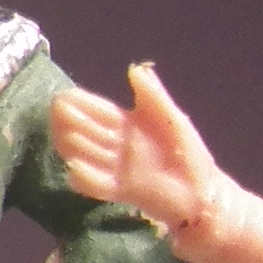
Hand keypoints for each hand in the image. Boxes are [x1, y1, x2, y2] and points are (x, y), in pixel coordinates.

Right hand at [50, 64, 223, 233]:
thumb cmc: (190, 155)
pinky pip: (96, 184)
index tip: (63, 97)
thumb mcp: (174, 119)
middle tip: (59, 113)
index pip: (97, 111)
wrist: (202, 193)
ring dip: (75, 146)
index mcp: (127, 124)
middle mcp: (116, 145)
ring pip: (85, 154)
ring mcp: (116, 168)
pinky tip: (75, 167)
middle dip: (72, 122)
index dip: (81, 104)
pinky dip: (85, 177)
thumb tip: (134, 69)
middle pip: (85, 131)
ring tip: (66, 137)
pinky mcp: (120, 191)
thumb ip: (153, 96)